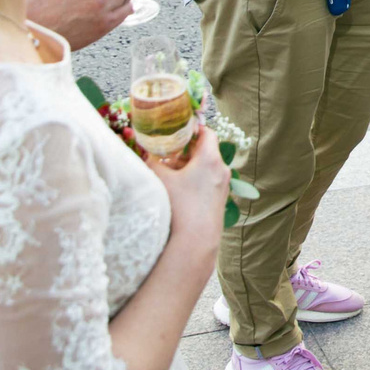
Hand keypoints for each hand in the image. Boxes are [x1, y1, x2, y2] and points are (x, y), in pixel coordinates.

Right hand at [148, 131, 229, 268]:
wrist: (196, 241)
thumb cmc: (180, 206)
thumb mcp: (161, 179)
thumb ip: (152, 162)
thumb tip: (147, 155)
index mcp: (211, 158)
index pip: (207, 132)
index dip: (192, 128)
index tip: (177, 129)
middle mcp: (222, 169)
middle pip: (205, 150)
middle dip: (185, 149)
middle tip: (167, 152)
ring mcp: (223, 185)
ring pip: (205, 166)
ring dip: (188, 165)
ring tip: (169, 172)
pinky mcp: (220, 199)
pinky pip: (208, 180)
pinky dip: (194, 178)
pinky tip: (178, 188)